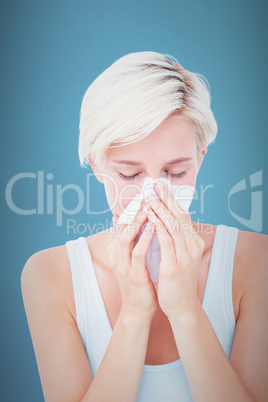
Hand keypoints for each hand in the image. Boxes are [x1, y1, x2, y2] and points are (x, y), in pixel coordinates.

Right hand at [108, 204, 157, 320]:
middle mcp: (116, 254)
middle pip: (121, 226)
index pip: (121, 223)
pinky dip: (145, 239)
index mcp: (116, 249)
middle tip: (146, 196)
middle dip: (134, 210)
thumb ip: (129, 239)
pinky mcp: (132, 274)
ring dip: (137, 222)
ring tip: (149, 208)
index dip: (132, 208)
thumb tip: (123, 219)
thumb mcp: (131, 257)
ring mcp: (122, 265)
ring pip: (126, 237)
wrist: (138, 308)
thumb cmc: (139, 280)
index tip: (144, 194)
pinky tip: (155, 228)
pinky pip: (137, 253)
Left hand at [145, 181, 204, 319]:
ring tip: (150, 197)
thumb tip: (163, 221)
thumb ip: (173, 239)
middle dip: (167, 199)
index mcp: (193, 242)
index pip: (183, 215)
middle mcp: (192, 245)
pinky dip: (159, 226)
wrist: (182, 306)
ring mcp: (186, 255)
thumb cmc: (176, 280)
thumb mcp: (178, 256)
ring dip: (161, 209)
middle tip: (155, 185)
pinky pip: (167, 240)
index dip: (172, 200)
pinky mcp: (176, 264)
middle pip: (180, 216)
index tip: (161, 187)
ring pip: (174, 225)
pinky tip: (151, 216)